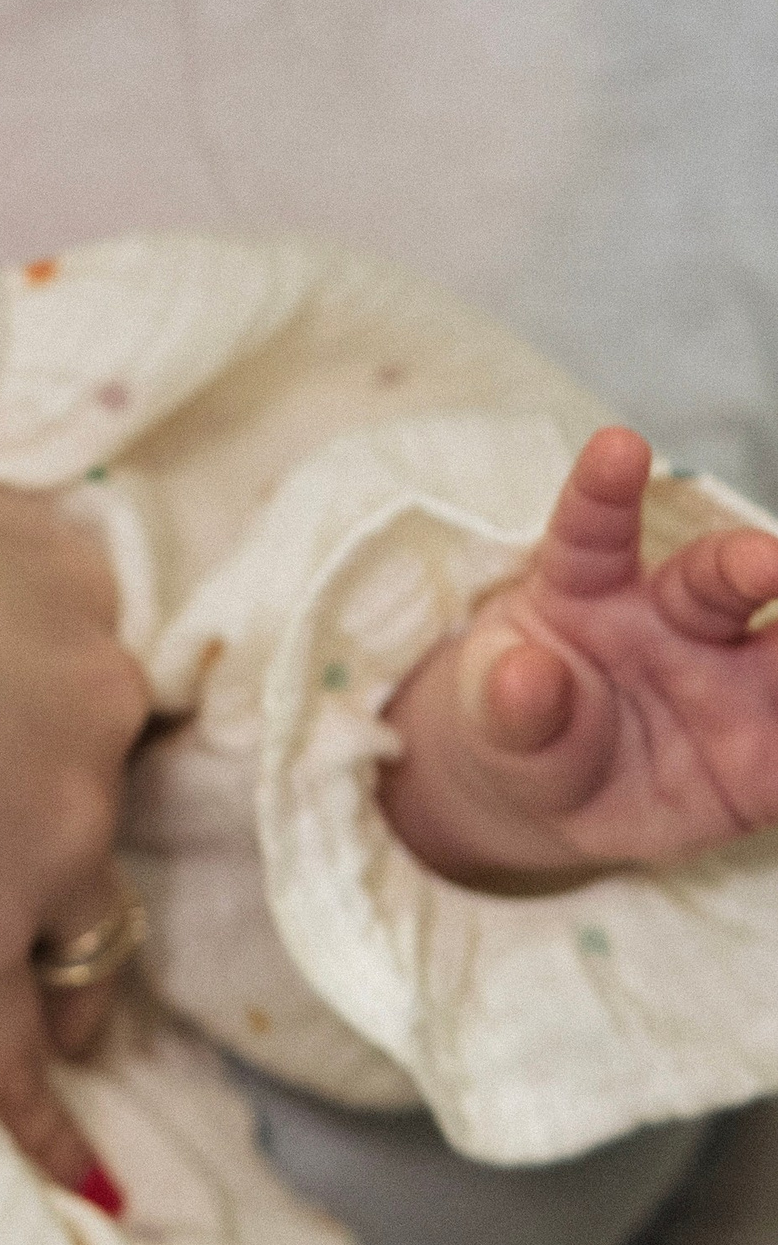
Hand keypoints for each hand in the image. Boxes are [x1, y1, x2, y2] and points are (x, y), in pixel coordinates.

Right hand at [0, 477, 150, 1202]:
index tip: (28, 716)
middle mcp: (84, 716)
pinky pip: (20, 1062)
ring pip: (91, 931)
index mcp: (60, 588)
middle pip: (97, 788)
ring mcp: (43, 848)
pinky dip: (48, 1121)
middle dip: (63, 830)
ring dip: (76, 971)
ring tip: (70, 1016)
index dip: (51, 690)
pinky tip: (85, 1173)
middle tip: (23, 862)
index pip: (89, 643)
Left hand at [381, 426, 777, 885]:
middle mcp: (673, 617)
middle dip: (753, 562)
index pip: (595, 526)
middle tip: (772, 562)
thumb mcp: (495, 718)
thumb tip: (524, 674)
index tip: (617, 447)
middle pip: (718, 577)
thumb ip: (509, 702)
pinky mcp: (764, 758)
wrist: (553, 797)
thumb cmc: (521, 723)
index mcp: (587, 585)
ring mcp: (728, 680)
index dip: (605, 486)